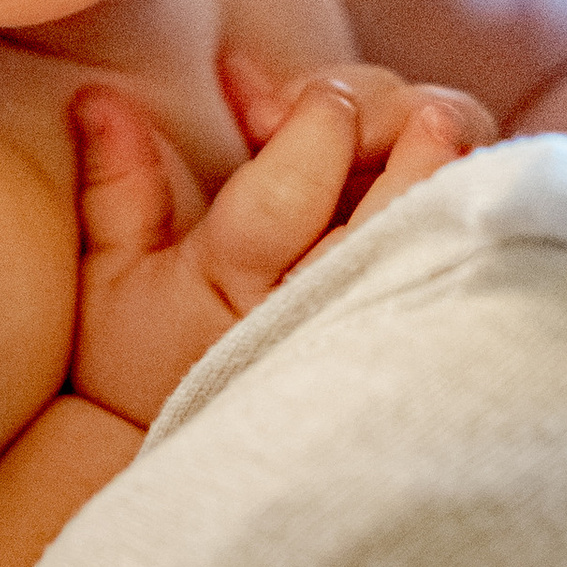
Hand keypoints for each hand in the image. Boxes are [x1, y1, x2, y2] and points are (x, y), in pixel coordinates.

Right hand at [70, 58, 489, 430]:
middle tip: (368, 108)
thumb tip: (99, 97)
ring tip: (421, 124)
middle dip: (394, 124)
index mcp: (235, 285)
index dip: (313, 120)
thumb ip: (118, 185)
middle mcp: (317, 307)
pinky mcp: (420, 333)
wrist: (201, 469)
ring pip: (441, 221)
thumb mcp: (112, 282)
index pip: (289, 189)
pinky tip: (433, 166)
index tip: (306, 98)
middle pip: (392, 197)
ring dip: (441, 154)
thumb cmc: (146, 366)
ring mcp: (376, 323)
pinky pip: (467, 254)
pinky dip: (459, 196)